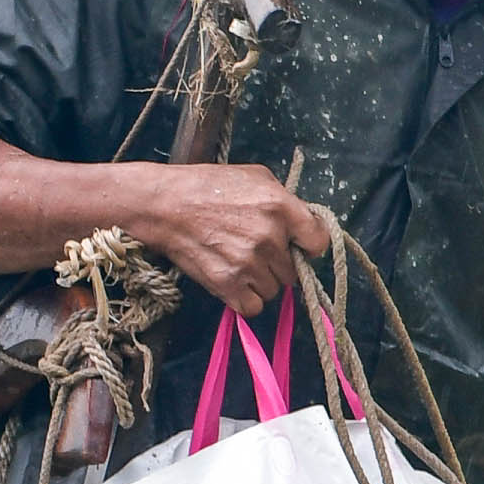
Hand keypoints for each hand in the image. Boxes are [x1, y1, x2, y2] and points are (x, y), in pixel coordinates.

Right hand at [123, 163, 332, 314]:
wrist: (164, 205)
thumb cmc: (208, 186)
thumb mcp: (255, 177)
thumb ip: (285, 201)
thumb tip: (304, 226)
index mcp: (280, 207)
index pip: (319, 241)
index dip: (309, 245)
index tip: (299, 246)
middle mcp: (268, 237)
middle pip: (294, 271)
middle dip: (279, 264)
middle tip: (256, 251)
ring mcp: (248, 264)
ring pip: (274, 290)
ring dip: (261, 281)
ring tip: (238, 261)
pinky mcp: (227, 284)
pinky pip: (254, 307)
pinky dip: (246, 299)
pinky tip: (234, 280)